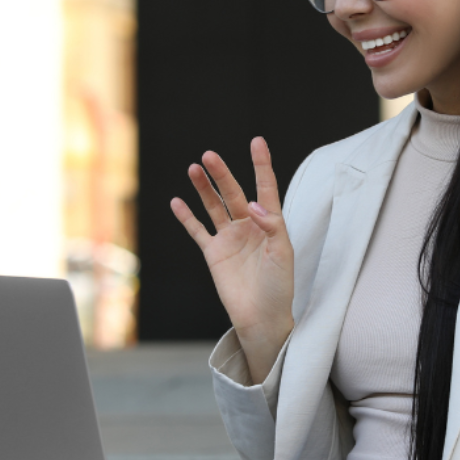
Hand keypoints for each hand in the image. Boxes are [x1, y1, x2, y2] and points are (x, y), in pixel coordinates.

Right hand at [170, 138, 293, 381]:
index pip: (265, 188)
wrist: (262, 317)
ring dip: (204, 188)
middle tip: (209, 155)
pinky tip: (177, 201)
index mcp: (270, 224)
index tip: (256, 142)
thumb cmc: (279, 287)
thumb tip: (252, 204)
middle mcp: (248, 226)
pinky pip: (198, 230)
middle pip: (233, 193)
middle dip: (222, 174)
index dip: (261, 165)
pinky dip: (187, 217)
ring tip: (193, 168)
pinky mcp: (214, 253)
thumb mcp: (282, 254)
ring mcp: (230, 238)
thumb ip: (271, 226)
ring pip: (214, 206)